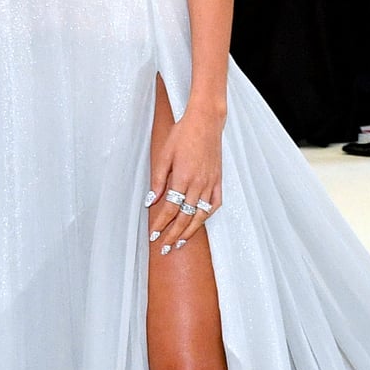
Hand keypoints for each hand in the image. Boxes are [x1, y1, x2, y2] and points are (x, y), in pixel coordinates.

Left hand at [147, 105, 222, 255]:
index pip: (169, 209)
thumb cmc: (183, 134)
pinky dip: (207, 216)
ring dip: (190, 231)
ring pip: (201, 215)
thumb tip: (150, 201)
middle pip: (185, 217)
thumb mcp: (164, 154)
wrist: (206, 122)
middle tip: (165, 248)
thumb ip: (158, 180)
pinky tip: (200, 222)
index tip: (153, 235)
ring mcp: (210, 183)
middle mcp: (198, 184)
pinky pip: (215, 204)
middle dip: (173, 234)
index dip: (160, 224)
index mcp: (183, 178)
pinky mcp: (218, 180)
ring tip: (181, 242)